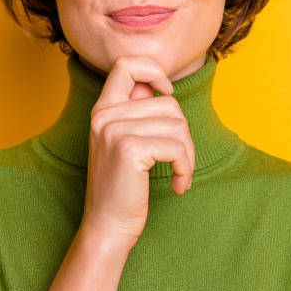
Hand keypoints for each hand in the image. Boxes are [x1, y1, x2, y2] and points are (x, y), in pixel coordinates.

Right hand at [80, 56, 194, 246]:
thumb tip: (162, 87)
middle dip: (183, 135)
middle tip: (180, 162)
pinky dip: (185, 168)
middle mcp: (104, 115)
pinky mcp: (129, 149)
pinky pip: (177, 147)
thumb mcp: (124, 142)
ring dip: (188, 155)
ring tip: (179, 174)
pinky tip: (178, 184)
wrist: (107, 226)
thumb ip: (137, 112)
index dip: (153, 70)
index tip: (166, 92)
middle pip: (168, 103)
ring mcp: (114, 130)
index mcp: (102, 109)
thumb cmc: (123, 187)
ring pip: (178, 125)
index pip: (126, 64)